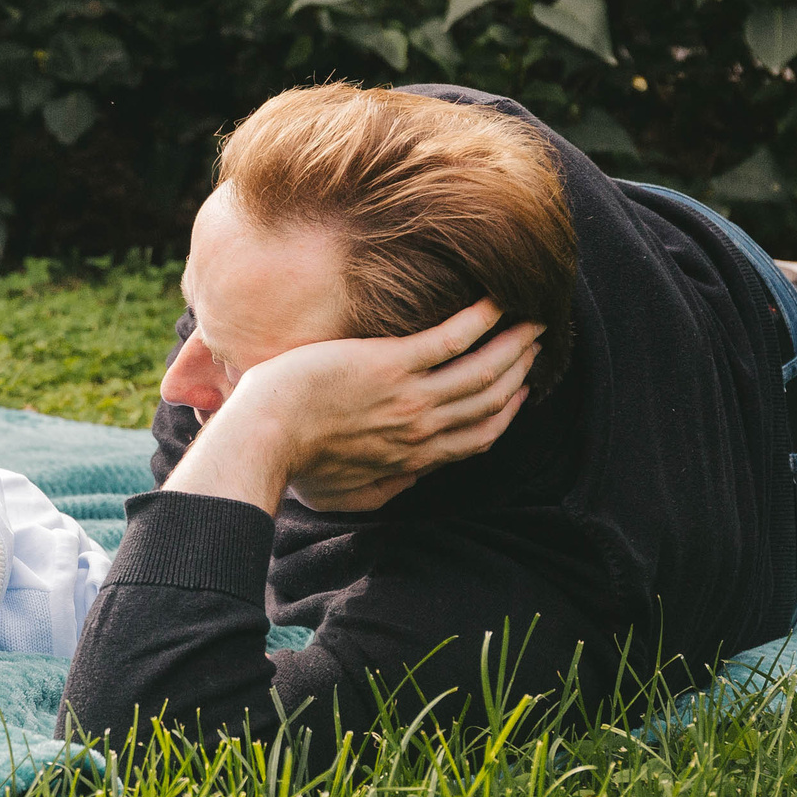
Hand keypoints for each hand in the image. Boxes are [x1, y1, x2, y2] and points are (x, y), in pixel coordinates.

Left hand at [167, 298, 540, 513]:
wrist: (263, 438)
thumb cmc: (294, 465)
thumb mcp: (346, 496)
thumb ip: (385, 489)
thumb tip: (410, 479)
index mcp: (412, 458)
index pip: (476, 437)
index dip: (505, 412)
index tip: (520, 391)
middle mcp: (421, 429)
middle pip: (490, 401)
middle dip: (520, 371)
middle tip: (534, 344)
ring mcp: (409, 396)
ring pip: (483, 370)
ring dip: (514, 344)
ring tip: (532, 319)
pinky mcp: (390, 364)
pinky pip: (451, 340)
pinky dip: (481, 319)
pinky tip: (498, 300)